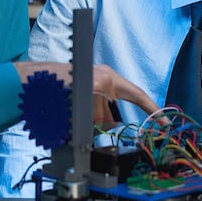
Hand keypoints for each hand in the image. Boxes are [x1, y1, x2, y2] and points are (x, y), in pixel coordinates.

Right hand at [14, 61, 156, 119]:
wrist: (35, 77)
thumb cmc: (58, 86)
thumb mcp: (86, 91)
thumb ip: (101, 104)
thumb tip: (111, 123)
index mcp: (108, 77)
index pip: (138, 94)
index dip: (152, 109)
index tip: (165, 122)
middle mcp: (106, 78)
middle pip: (110, 116)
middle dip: (96, 123)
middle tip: (79, 115)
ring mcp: (97, 83)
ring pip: (98, 120)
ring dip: (83, 122)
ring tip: (68, 108)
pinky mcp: (87, 89)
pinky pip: (89, 116)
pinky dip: (77, 119)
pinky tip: (67, 109)